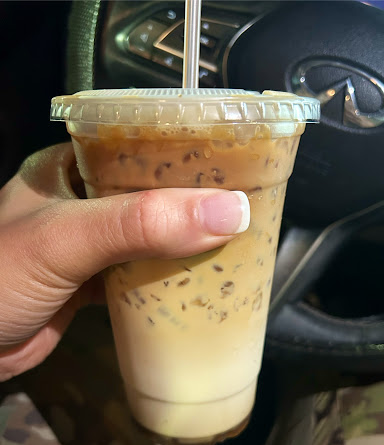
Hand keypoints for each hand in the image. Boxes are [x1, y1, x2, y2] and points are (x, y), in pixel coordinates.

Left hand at [0, 143, 248, 379]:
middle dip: (195, 204)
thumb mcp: (65, 239)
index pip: (142, 147)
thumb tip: (228, 213)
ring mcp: (90, 246)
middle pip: (152, 196)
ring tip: (234, 242)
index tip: (236, 164)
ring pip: (150, 237)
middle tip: (244, 207)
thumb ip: (139, 224)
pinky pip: (141, 274)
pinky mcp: (92, 284)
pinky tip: (199, 282)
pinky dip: (168, 279)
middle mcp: (83, 202)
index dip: (189, 154)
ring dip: (186, 244)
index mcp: (72, 167)